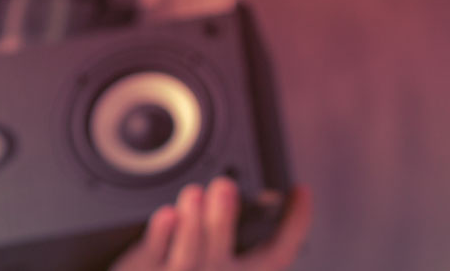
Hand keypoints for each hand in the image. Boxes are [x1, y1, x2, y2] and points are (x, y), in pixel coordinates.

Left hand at [111, 178, 312, 270]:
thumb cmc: (198, 268)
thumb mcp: (226, 259)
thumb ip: (232, 236)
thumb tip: (239, 196)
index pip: (278, 254)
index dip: (295, 224)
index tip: (299, 193)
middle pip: (225, 255)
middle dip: (223, 221)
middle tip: (224, 187)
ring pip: (189, 257)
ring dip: (191, 224)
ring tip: (194, 194)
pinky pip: (151, 258)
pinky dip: (158, 238)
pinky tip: (166, 215)